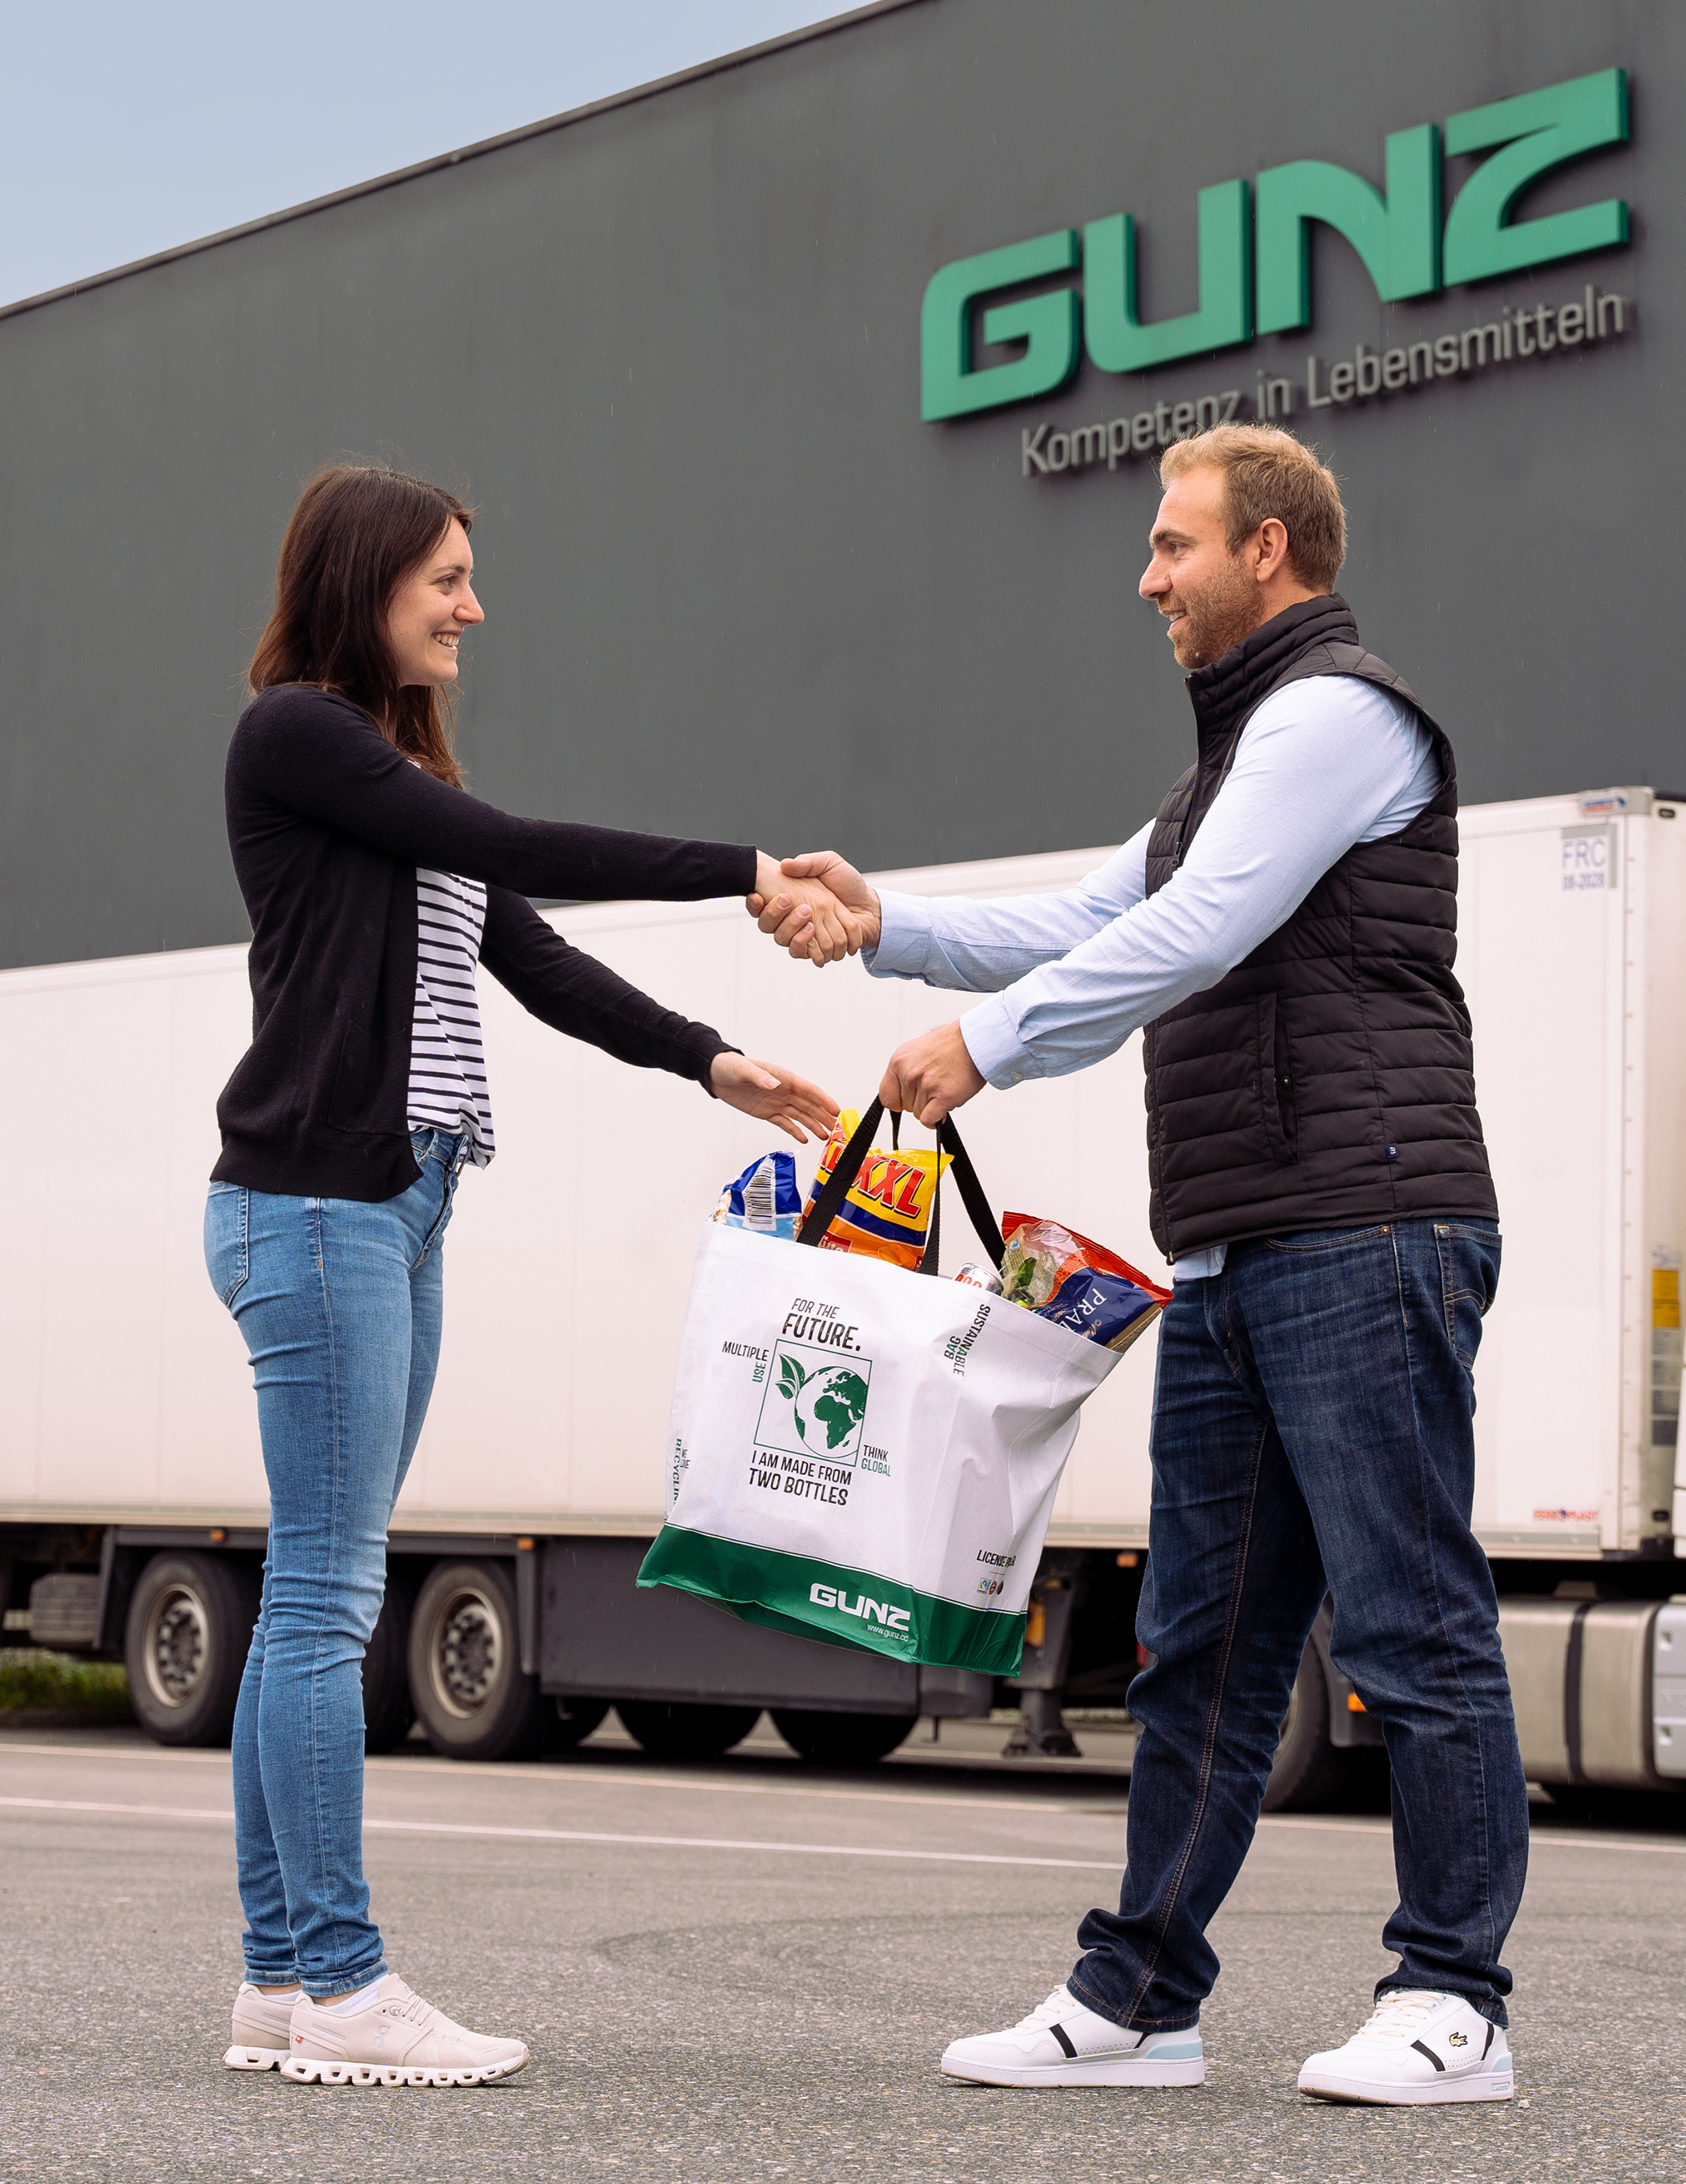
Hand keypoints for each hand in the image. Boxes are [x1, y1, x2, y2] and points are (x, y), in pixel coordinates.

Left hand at [709, 1052, 840, 1143]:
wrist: (716, 1075)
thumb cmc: (731, 1066)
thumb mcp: (744, 1070)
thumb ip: (760, 1078)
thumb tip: (775, 1085)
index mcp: (783, 1078)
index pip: (809, 1090)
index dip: (824, 1100)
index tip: (836, 1110)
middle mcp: (784, 1091)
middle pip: (809, 1105)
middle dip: (824, 1116)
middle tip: (838, 1129)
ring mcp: (777, 1102)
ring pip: (800, 1116)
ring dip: (813, 1125)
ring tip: (825, 1136)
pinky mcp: (767, 1113)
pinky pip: (785, 1123)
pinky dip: (795, 1131)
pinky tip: (805, 1138)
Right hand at [747, 851, 879, 965]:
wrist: (871, 908)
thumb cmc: (849, 884)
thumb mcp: (830, 863)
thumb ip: (808, 863)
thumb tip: (785, 865)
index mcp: (790, 898)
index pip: (760, 904)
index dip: (753, 903)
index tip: (757, 895)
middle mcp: (791, 918)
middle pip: (767, 925)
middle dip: (774, 914)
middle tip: (790, 901)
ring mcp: (802, 935)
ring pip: (782, 940)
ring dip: (791, 929)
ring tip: (807, 919)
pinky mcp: (815, 949)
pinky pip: (802, 953)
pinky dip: (805, 946)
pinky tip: (812, 932)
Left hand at [880, 1021, 985, 1126]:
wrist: (974, 1041)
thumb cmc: (950, 1045)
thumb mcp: (915, 1051)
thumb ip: (904, 1073)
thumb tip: (901, 1096)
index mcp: (899, 1061)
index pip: (886, 1095)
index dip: (898, 1101)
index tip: (906, 1100)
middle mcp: (909, 1073)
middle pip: (905, 1106)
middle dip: (920, 1101)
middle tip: (935, 1086)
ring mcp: (926, 1085)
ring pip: (918, 1114)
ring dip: (931, 1107)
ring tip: (943, 1089)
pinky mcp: (943, 1097)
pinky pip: (929, 1120)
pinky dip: (935, 1120)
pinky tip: (943, 1109)